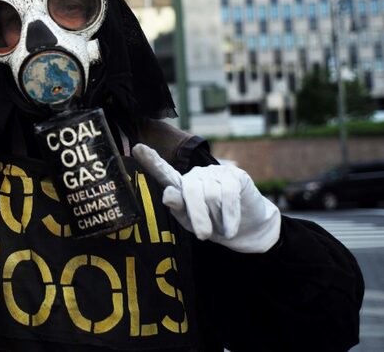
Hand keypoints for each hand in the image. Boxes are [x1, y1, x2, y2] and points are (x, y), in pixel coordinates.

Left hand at [132, 144, 280, 253]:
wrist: (246, 229)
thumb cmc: (213, 225)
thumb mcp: (191, 222)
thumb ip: (179, 208)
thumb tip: (168, 193)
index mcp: (181, 186)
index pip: (164, 172)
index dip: (151, 160)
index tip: (137, 148)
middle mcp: (196, 175)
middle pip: (191, 191)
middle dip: (197, 216)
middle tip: (203, 236)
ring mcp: (216, 172)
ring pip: (211, 196)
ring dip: (217, 219)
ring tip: (222, 227)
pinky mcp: (235, 175)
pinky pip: (229, 195)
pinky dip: (230, 216)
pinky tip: (230, 228)